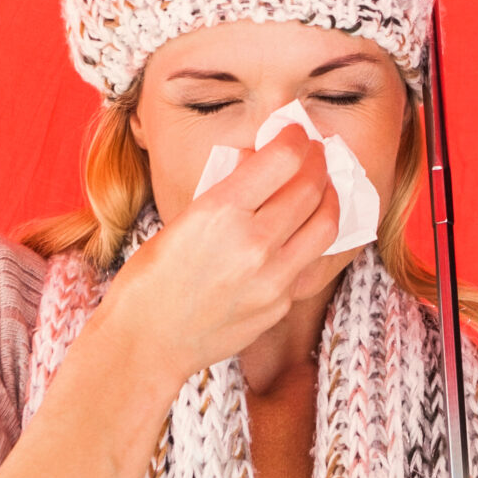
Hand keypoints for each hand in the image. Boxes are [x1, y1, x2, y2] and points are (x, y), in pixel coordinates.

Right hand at [89, 127, 340, 390]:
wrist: (148, 342)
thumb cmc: (152, 277)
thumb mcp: (182, 220)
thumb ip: (226, 191)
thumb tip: (260, 160)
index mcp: (220, 212)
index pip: (283, 158)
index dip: (296, 138)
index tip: (296, 134)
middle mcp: (253, 243)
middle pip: (311, 187)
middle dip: (318, 162)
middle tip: (315, 154)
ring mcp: (272, 278)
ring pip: (326, 224)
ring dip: (329, 198)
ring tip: (322, 189)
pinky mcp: (281, 304)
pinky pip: (310, 261)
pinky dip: (311, 239)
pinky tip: (303, 230)